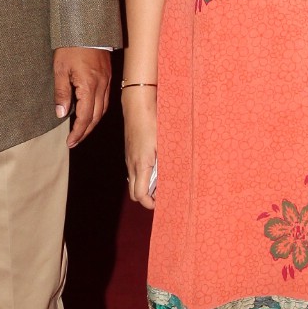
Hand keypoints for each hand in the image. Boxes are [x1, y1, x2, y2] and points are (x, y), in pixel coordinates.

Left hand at [53, 48, 111, 148]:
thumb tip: (61, 113)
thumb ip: (61, 92)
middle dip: (85, 131)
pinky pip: (106, 99)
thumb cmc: (71, 46)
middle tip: (74, 141)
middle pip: (96, 116)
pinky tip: (91, 113)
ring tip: (81, 131)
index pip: (85, 116)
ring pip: (103, 109)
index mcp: (88, 85)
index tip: (70, 142)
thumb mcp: (60, 69)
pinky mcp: (108, 76)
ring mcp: (107, 81)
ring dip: (93, 123)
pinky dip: (98, 111)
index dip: (78, 132)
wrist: (87, 28)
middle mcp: (101, 85)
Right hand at [123, 87, 157, 210]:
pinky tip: (156, 167)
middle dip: (147, 198)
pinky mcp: (130, 153)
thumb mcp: (165, 144)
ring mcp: (129, 159)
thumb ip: (168, 163)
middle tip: (163, 194)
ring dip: (146, 186)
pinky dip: (144, 175)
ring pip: (134, 182)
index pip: (139, 195)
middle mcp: (132, 164)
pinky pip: (134, 171)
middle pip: (134, 193)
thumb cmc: (152, 122)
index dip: (150, 203)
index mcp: (141, 165)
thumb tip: (177, 177)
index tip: (161, 203)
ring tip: (162, 181)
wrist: (137, 105)